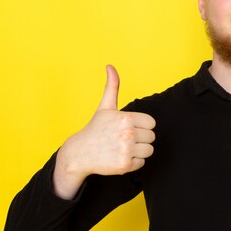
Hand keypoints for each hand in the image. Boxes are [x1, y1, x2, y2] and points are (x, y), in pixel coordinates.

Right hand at [53, 65, 155, 198]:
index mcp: (126, 118)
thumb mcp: (105, 107)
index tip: (128, 128)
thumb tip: (110, 66)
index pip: (151, 123)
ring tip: (121, 148)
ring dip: (138, 151)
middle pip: (151, 137)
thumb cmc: (95, 129)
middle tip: (123, 139)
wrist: (79, 153)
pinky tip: (118, 158)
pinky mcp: (125, 165)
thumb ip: (112, 86)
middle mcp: (127, 133)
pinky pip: (142, 163)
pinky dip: (132, 163)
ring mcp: (126, 150)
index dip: (141, 126)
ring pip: (148, 151)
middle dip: (140, 139)